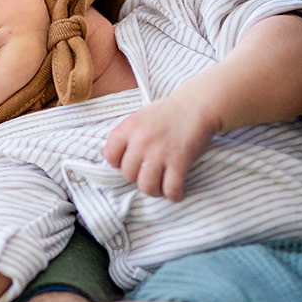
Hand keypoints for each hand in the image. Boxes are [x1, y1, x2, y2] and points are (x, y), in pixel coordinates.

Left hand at [101, 95, 219, 201]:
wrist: (196, 106)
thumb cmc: (166, 114)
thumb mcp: (138, 118)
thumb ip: (122, 136)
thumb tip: (105, 155)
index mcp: (128, 128)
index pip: (110, 157)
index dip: (118, 164)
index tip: (131, 163)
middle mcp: (141, 141)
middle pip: (128, 175)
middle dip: (138, 178)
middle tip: (149, 174)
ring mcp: (160, 152)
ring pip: (147, 187)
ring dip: (154, 191)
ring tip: (161, 187)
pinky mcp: (179, 162)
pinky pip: (171, 189)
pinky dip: (175, 195)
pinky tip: (178, 192)